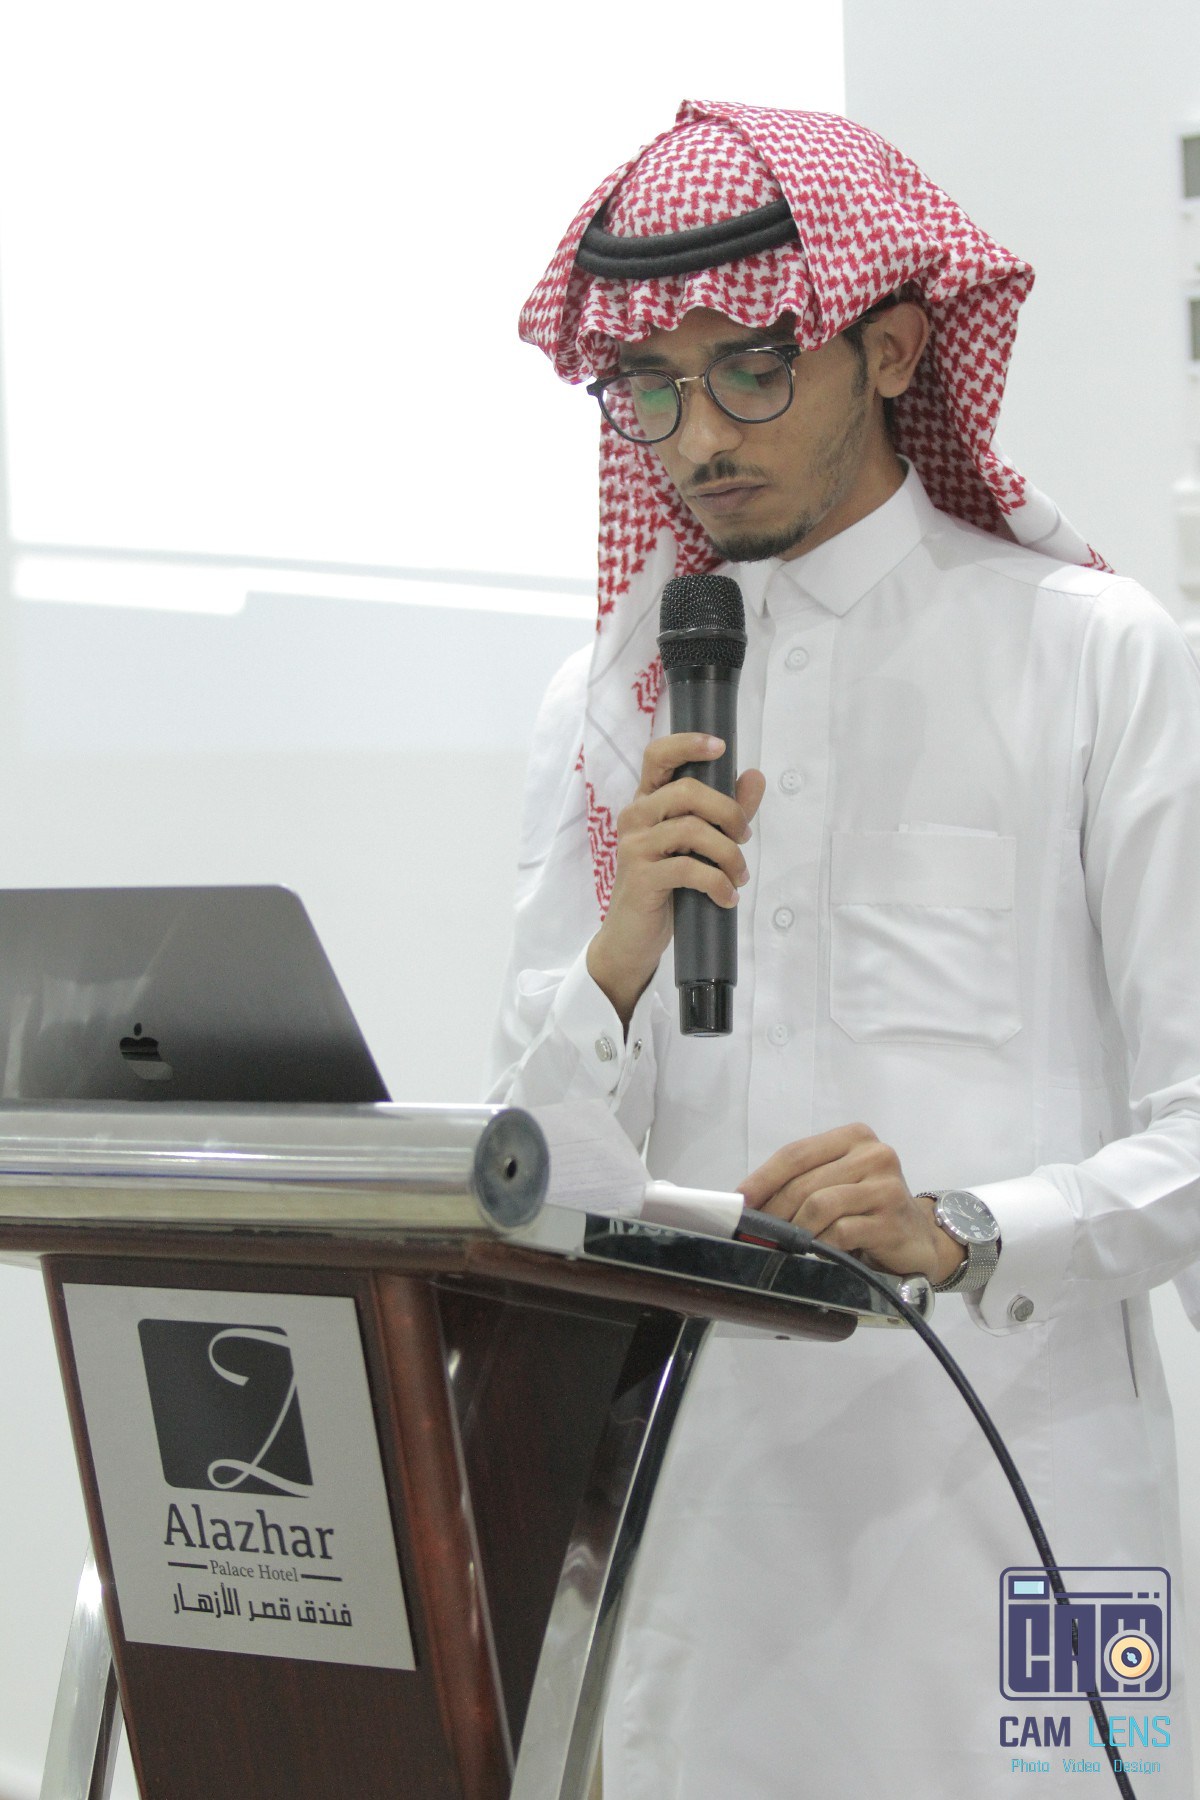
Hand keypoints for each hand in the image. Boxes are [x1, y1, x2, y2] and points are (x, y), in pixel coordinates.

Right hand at [586, 733, 765, 1028]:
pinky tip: (728, 898)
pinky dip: (719, 883)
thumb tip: (755, 776)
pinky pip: (689, 869)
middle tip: (744, 836)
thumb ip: (726, 810)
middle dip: (729, 812)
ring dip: (729, 854)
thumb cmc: (668, 886)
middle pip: (688, 792)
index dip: (688, 744)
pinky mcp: (641, 877)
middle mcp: (635, 816)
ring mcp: (634, 846)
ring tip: (739, 876)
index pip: (657, 755)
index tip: (720, 747)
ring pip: (693, 831)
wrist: (635, 937)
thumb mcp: (700, 845)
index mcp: (648, 801)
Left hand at [738, 1123, 965, 1283]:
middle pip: (805, 1181)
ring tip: (783, 1245)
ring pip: (820, 1205)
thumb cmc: (870, 1210)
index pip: (796, 1153)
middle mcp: (873, 1154)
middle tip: (757, 1232)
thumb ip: (804, 1181)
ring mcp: (886, 1186)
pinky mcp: (892, 1219)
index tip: (740, 1200)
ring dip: (795, 1230)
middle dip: (774, 1211)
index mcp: (854, 1137)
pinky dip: (819, 1245)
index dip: (763, 1177)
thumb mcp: (838, 1184)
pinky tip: (812, 1253)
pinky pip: (841, 1232)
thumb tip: (750, 1201)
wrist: (919, 1238)